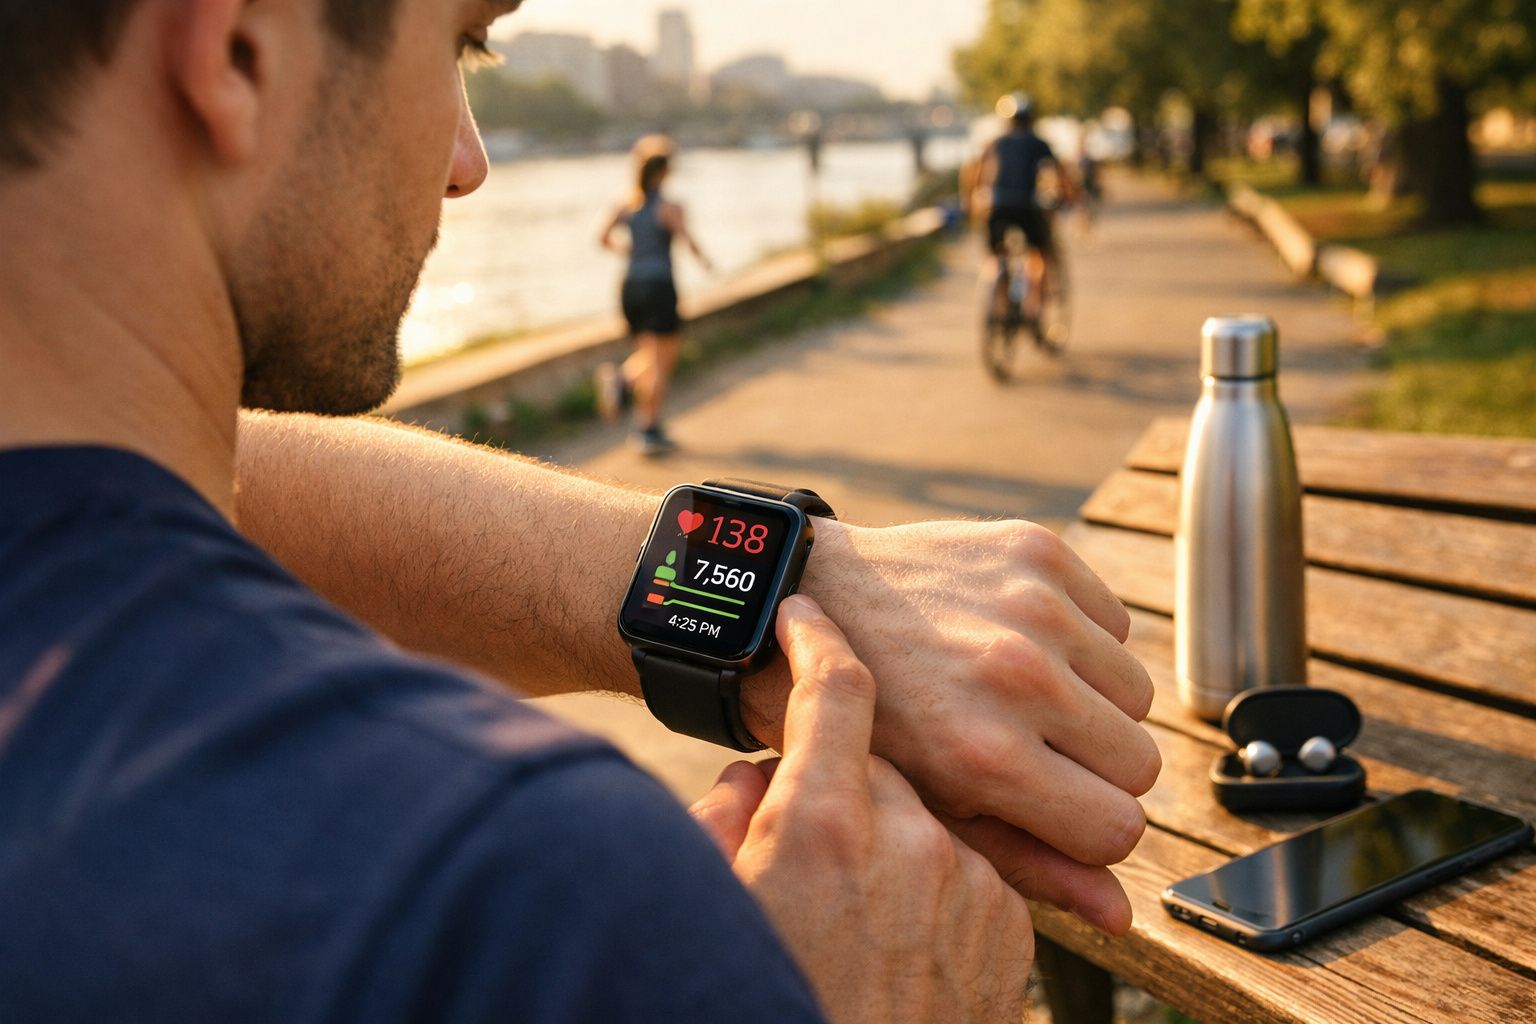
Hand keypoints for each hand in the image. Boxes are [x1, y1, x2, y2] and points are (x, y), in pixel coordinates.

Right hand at [691, 596, 1031, 1023]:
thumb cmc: (759, 986)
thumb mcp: (713, 898)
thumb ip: (728, 818)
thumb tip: (755, 776)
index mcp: (820, 823)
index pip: (832, 691)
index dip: (815, 641)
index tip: (806, 616)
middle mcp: (906, 841)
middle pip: (887, 759)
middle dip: (854, 777)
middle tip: (816, 830)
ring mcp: (965, 887)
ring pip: (936, 814)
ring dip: (902, 833)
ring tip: (857, 902)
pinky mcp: (1005, 932)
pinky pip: (970, 870)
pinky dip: (940, 879)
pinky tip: (899, 930)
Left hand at [741, 519, 1159, 934]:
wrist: (805, 594)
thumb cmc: (858, 715)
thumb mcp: (922, 806)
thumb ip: (1025, 861)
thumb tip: (1119, 917)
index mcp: (983, 755)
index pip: (1119, 829)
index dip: (1087, 831)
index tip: (1050, 811)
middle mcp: (1018, 678)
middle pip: (1141, 763)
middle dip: (1095, 771)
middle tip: (1033, 754)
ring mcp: (1033, 607)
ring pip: (1137, 693)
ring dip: (1092, 703)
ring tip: (1022, 698)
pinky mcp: (1038, 550)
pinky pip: (1116, 623)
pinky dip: (1082, 640)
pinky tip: (1018, 641)